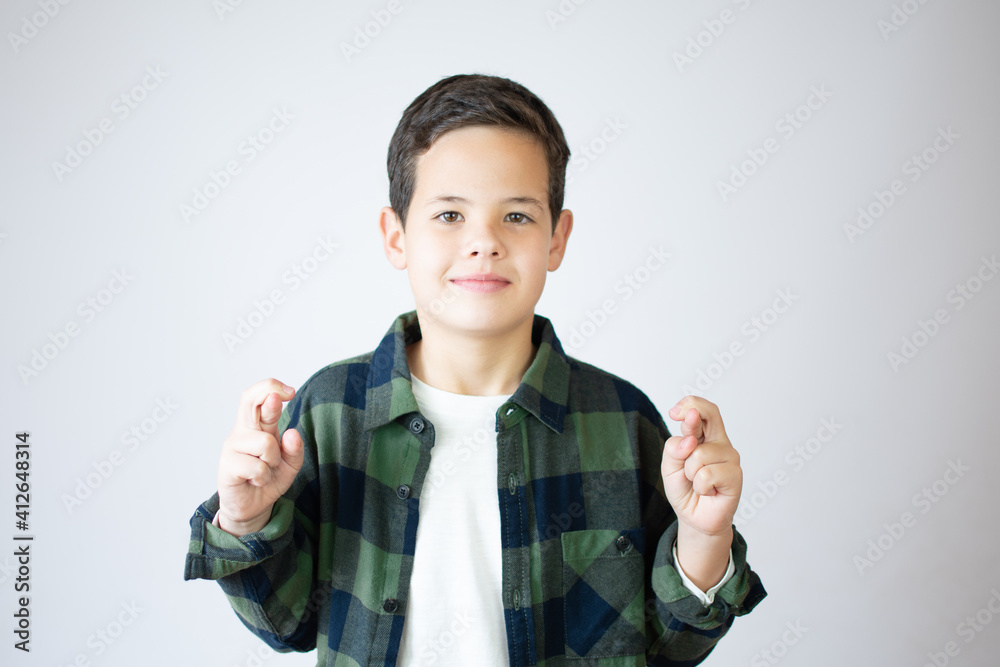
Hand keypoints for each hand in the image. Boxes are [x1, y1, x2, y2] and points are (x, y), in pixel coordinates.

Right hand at [217, 378, 303, 535]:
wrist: (252, 506)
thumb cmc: (268, 478)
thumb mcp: (290, 465)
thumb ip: (295, 450)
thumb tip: (292, 433)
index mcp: (258, 426)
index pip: (257, 397)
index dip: (271, 388)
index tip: (290, 391)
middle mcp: (244, 431)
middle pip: (249, 402)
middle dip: (268, 398)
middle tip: (280, 398)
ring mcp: (233, 446)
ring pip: (266, 443)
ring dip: (273, 461)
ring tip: (265, 471)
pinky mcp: (227, 465)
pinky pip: (257, 467)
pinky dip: (264, 477)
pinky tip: (256, 480)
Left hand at [661, 396, 741, 536]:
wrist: (695, 517)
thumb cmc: (685, 488)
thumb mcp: (669, 467)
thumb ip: (674, 450)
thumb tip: (690, 440)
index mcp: (704, 436)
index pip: (703, 411)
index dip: (690, 404)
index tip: (674, 412)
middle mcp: (719, 443)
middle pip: (711, 415)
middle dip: (692, 418)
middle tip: (682, 435)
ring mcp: (729, 458)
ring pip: (699, 454)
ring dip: (689, 472)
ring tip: (697, 483)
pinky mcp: (735, 475)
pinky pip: (706, 475)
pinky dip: (700, 486)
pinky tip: (708, 491)